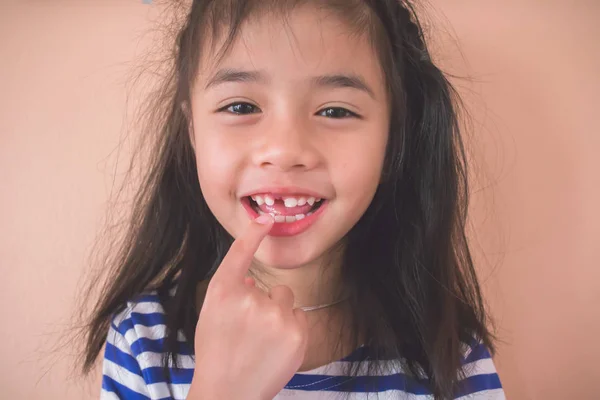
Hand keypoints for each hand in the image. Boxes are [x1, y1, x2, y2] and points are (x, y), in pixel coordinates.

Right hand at [188, 215, 307, 399]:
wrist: (228, 392)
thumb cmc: (216, 352)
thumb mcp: (211, 315)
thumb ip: (230, 291)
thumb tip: (252, 280)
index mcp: (223, 292)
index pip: (240, 253)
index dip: (253, 233)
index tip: (266, 219)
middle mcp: (250, 299)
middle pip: (273, 288)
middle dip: (266, 303)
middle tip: (249, 332)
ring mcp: (276, 317)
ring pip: (287, 301)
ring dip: (279, 314)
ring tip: (262, 341)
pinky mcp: (297, 334)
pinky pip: (299, 317)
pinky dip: (290, 329)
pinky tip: (274, 348)